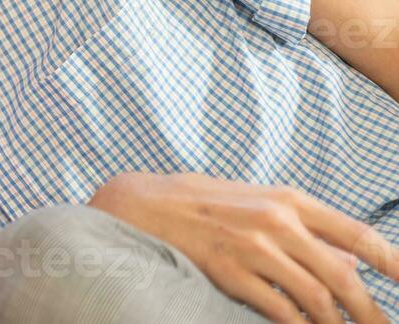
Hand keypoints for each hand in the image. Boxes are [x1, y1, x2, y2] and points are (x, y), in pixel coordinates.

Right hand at [90, 171, 398, 322]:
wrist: (139, 203)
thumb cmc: (198, 202)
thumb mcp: (256, 203)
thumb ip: (304, 229)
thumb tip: (350, 261)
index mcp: (288, 199)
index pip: (358, 233)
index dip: (395, 263)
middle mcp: (276, 220)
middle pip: (343, 276)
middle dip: (371, 313)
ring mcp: (253, 246)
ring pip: (317, 298)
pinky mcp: (230, 272)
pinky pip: (280, 310)